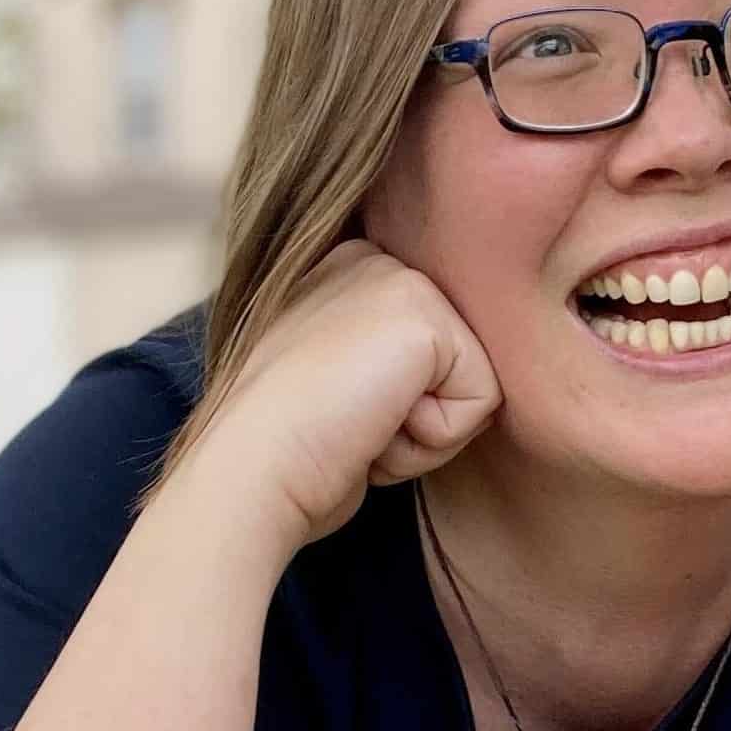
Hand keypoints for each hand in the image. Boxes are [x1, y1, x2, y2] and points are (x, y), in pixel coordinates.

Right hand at [208, 240, 501, 549]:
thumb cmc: (282, 449)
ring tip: (357, 425)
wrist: (248, 469)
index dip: (400, 405)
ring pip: (477, 383)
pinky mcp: (423, 317)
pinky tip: (373, 428)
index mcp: (347, 271)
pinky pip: (483, 401)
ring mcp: (397, 279)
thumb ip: (384, 362)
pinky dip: (435, 439)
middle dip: (419, 417)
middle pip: (460, 362)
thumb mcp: (336, 381)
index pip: (435, 347)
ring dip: (425, 434)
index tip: (334, 410)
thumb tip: (432, 385)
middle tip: (347, 423)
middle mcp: (373, 261)